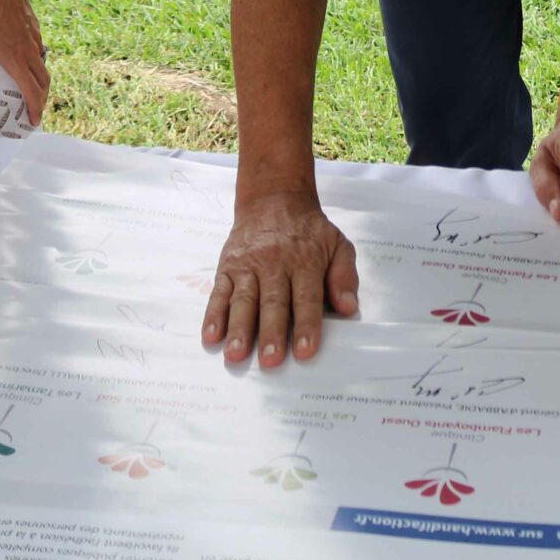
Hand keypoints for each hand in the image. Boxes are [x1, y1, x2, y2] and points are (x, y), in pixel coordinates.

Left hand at [0, 0, 47, 123]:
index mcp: (17, 61)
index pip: (32, 92)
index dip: (34, 109)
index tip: (34, 121)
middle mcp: (30, 52)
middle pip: (44, 81)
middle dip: (41, 98)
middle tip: (35, 109)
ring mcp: (34, 38)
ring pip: (43, 64)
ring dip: (41, 80)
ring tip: (32, 87)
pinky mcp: (33, 26)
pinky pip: (40, 49)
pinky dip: (37, 61)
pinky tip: (26, 58)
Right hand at [204, 189, 358, 367]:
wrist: (274, 198)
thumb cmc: (309, 231)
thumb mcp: (338, 245)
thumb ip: (345, 276)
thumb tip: (348, 308)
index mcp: (305, 262)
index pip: (307, 297)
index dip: (306, 325)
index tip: (305, 351)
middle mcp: (275, 264)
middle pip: (273, 302)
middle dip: (271, 333)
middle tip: (270, 361)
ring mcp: (248, 265)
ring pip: (244, 300)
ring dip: (239, 328)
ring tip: (236, 355)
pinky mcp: (228, 266)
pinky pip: (219, 292)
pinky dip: (213, 314)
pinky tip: (211, 335)